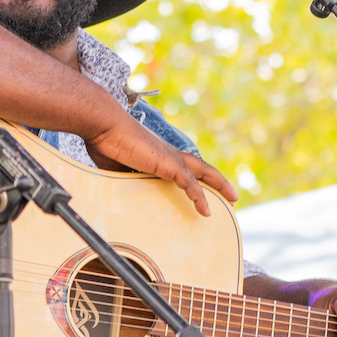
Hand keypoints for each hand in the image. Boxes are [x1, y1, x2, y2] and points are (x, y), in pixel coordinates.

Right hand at [84, 115, 236, 216]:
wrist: (103, 125)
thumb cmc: (105, 142)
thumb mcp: (117, 168)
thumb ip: (126, 179)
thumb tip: (124, 194)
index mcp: (158, 155)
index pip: (183, 167)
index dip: (195, 177)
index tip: (203, 189)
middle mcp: (169, 154)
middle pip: (202, 167)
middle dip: (218, 181)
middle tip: (231, 195)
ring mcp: (170, 158)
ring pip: (203, 173)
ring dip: (220, 186)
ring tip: (233, 200)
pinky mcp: (168, 164)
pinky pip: (190, 184)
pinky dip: (200, 198)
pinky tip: (206, 212)